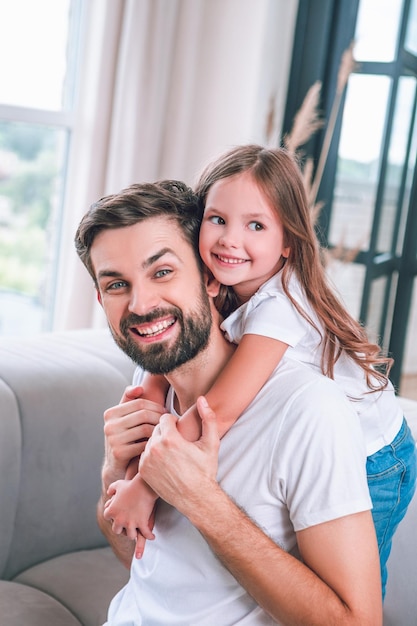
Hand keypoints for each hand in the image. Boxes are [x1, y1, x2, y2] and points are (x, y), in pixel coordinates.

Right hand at [103, 385, 165, 481]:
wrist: (116, 466)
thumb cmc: (125, 437)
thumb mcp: (124, 418)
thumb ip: (129, 400)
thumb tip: (139, 388)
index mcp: (110, 413)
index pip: (140, 403)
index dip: (156, 406)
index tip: (165, 412)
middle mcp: (109, 425)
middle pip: (143, 415)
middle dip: (159, 417)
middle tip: (170, 422)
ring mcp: (113, 439)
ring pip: (145, 429)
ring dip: (159, 430)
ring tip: (167, 432)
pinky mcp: (119, 453)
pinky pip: (144, 444)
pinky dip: (154, 443)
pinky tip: (160, 444)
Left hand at [103, 474, 157, 557]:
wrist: (143, 485)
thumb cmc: (131, 484)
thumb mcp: (118, 484)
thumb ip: (111, 488)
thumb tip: (109, 493)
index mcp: (112, 511)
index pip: (107, 517)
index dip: (112, 516)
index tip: (117, 515)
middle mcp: (119, 519)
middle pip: (116, 530)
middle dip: (121, 528)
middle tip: (126, 526)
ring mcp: (131, 523)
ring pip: (130, 535)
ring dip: (134, 533)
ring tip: (138, 531)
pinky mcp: (142, 523)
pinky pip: (146, 534)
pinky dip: (149, 536)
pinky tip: (152, 536)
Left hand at [139, 396, 218, 515]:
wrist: (196, 498)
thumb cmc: (205, 470)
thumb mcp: (211, 443)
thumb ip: (208, 418)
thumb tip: (202, 398)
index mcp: (170, 439)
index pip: (164, 418)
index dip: (174, 423)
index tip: (180, 432)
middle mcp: (155, 448)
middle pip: (156, 429)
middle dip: (165, 433)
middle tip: (177, 444)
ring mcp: (147, 460)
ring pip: (149, 441)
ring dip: (158, 444)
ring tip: (171, 455)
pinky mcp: (143, 471)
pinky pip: (144, 454)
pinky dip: (152, 456)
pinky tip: (164, 463)